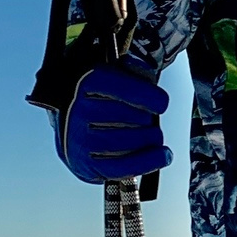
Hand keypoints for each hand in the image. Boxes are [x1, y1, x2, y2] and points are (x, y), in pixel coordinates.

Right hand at [55, 62, 170, 183]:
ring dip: (150, 138)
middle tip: (141, 118)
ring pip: (134, 141)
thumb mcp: (116, 77)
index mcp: (87, 84)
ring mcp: (81, 140)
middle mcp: (80, 111)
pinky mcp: (87, 165)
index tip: (160, 103)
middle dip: (148, 118)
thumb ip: (134, 69)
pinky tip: (163, 155)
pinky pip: (125, 167)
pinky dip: (149, 161)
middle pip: (136, 116)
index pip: (124, 88)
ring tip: (146, 134)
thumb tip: (143, 70)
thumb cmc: (102, 101)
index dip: (150, 97)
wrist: (73, 127)